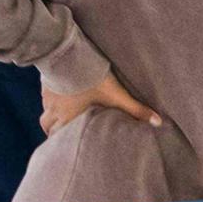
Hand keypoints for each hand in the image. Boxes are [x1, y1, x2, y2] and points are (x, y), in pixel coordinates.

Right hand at [40, 72, 162, 135]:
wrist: (69, 55)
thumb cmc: (92, 78)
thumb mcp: (117, 94)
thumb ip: (136, 109)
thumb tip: (158, 123)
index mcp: (69, 118)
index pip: (58, 136)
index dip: (60, 142)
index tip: (64, 146)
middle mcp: (55, 110)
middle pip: (47, 126)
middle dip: (53, 130)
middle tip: (60, 133)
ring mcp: (47, 96)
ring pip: (45, 111)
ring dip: (51, 113)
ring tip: (60, 113)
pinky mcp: (45, 81)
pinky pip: (44, 94)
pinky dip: (50, 97)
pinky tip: (58, 91)